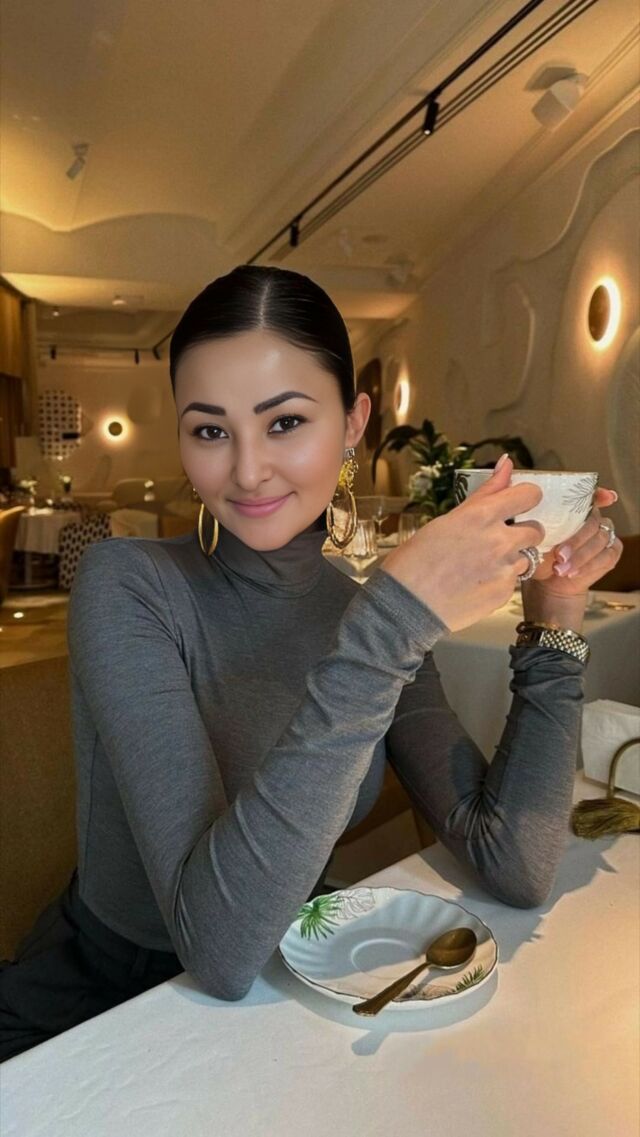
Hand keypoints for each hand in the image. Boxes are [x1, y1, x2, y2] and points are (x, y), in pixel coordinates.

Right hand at [380, 455, 543, 630]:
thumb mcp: (447, 520)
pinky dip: (499, 581)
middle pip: (536, 530)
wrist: (406, 606)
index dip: (527, 498)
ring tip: (481, 567)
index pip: (530, 495)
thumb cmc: (415, 560)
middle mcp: (500, 540)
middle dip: (522, 533)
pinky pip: (513, 582)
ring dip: (511, 559)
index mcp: (482, 516)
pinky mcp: (504, 594)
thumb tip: (507, 463)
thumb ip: (485, 494)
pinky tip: (475, 585)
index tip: (519, 504)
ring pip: (526, 558)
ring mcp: (505, 569)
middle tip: (496, 542)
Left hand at [521, 487, 621, 627]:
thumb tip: (514, 497)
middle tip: (559, 555)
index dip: (598, 494)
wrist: (547, 585)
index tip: (603, 497)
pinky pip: (606, 556)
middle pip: (592, 521)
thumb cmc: (537, 556)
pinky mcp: (611, 554)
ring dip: (579, 555)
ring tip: (560, 568)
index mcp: (574, 509)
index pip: (591, 495)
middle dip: (575, 539)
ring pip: (599, 539)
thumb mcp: (525, 536)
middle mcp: (592, 519)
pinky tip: (572, 573)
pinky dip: (589, 566)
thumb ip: (523, 516)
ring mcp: (604, 536)